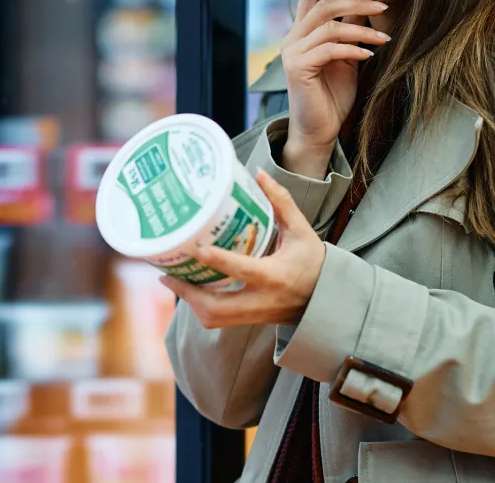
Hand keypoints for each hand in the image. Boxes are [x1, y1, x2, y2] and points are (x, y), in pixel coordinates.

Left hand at [160, 170, 327, 327]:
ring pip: (214, 319)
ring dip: (190, 302)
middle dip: (189, 293)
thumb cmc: (314, 263)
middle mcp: (263, 300)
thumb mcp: (301, 230)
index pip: (245, 271)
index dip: (221, 262)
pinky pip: (219, 320)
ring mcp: (255, 314)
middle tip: (168, 272)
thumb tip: (258, 173)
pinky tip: (188, 288)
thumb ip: (281, 202)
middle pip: (218, 308)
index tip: (198, 249)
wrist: (327, 300)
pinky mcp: (249, 320)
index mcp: (277, 275)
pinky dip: (200, 307)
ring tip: (171, 278)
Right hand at [280, 0, 388, 177]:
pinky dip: (352, 49)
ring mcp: (292, 53)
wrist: (319, 130)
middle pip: (324, 6)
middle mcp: (292, 39)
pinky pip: (329, 49)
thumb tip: (366, 8)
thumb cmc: (333, 96)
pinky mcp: (297, 68)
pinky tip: (369, 54)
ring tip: (385, 38)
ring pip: (329, 26)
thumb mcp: (346, 58)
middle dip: (356, 1)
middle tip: (384, 3)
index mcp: (302, 34)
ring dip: (362, 29)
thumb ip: (350, 34)